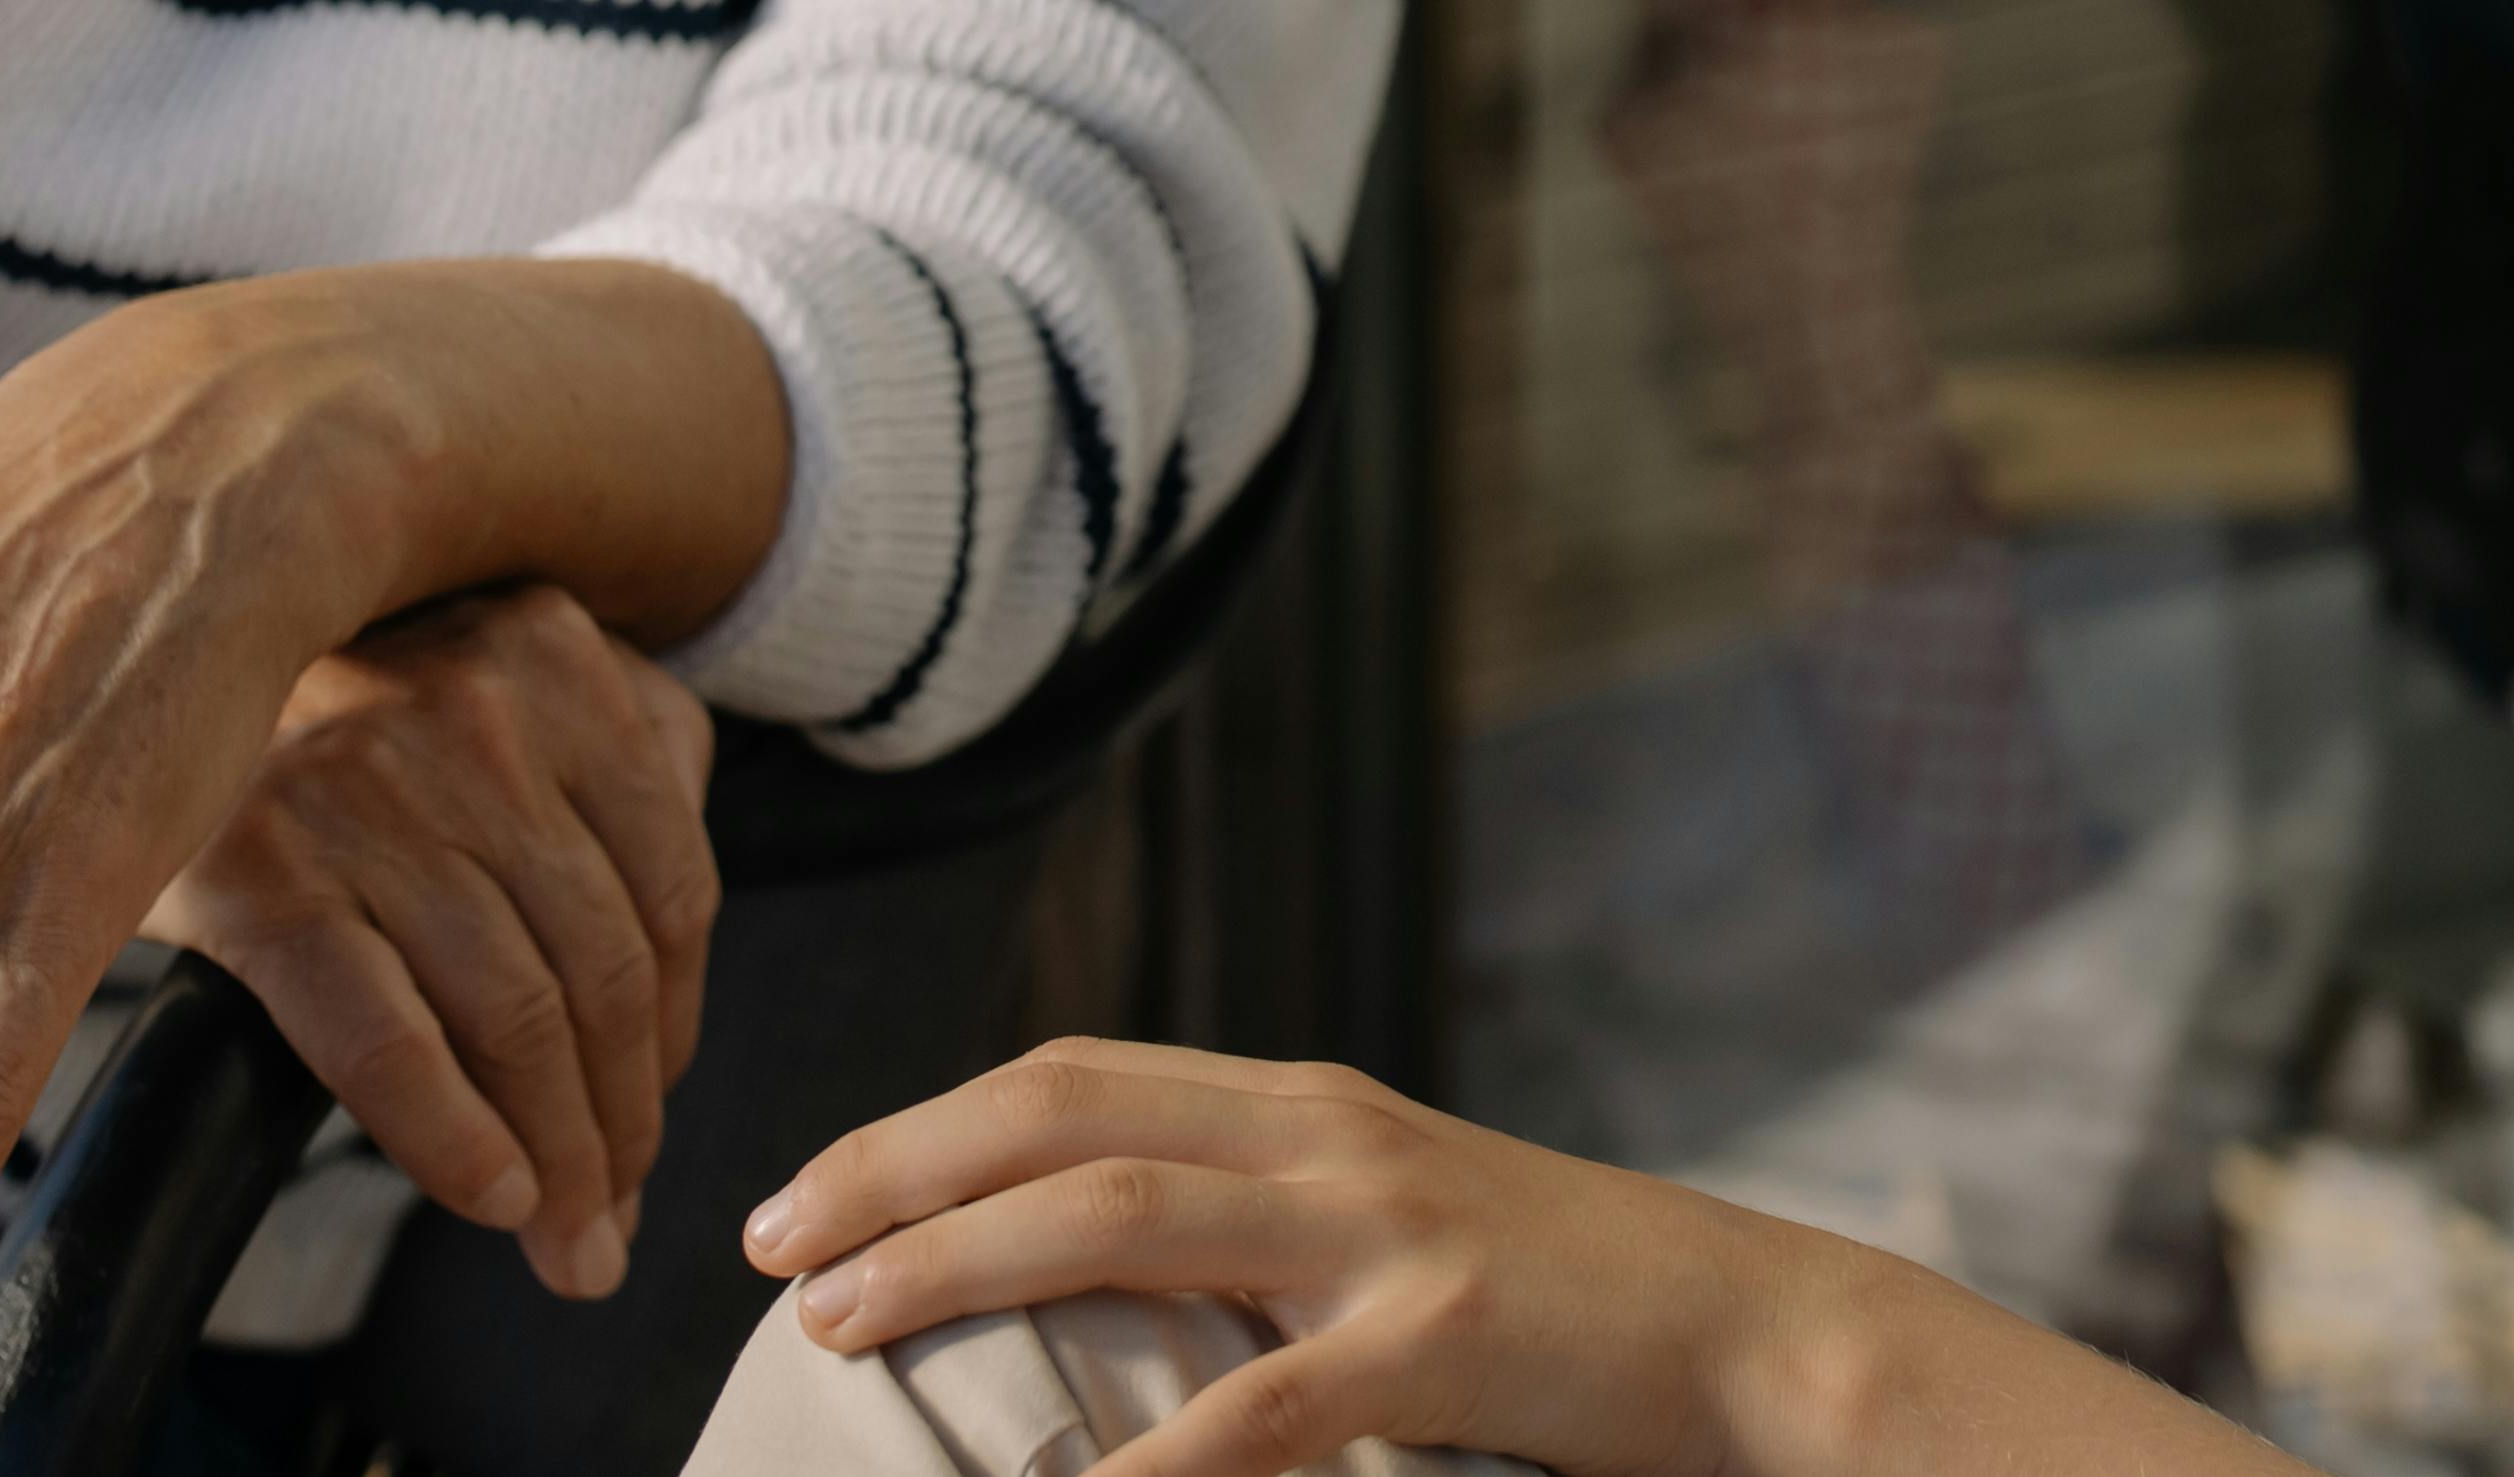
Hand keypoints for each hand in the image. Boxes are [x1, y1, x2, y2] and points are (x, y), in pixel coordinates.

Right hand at [153, 581, 721, 1302]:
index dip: (676, 1038)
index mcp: (557, 658)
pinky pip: (389, 1042)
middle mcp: (476, 712)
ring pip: (516, 1014)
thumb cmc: (342, 696)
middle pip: (600, 967)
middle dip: (619, 1127)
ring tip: (562, 1236)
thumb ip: (624, 773)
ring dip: (555, 1159)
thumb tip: (664, 1011)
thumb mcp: (510, 677)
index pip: (670, 890)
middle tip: (610, 1224)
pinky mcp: (262, 873)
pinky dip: (454, 1139)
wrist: (133, 667)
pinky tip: (492, 1198)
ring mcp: (368, 789)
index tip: (652, 1131)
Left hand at [745, 1044, 1782, 1476]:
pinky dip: (1142, 1463)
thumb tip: (1091, 1260)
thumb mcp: (1389, 1223)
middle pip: (1061, 1113)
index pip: (1071, 1076)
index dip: (923, 1127)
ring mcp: (1380, 1228)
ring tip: (842, 1321)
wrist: (1744, 1330)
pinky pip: (1255, 1407)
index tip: (804, 1197)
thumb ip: (1258, 1222)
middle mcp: (1323, 1135)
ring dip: (958, 1260)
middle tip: (769, 1246)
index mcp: (1303, 1104)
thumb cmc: (1557, 1299)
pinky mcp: (1439, 1338)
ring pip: (1120, 1213)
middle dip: (895, 1170)